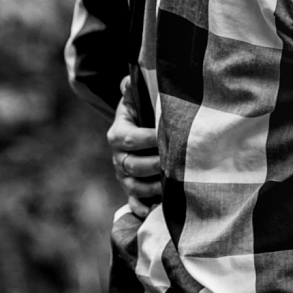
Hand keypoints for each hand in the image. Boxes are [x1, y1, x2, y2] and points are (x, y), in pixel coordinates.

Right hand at [106, 79, 162, 215]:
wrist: (138, 127)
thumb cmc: (143, 110)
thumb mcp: (137, 97)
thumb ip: (133, 88)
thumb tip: (127, 81)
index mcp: (118, 133)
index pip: (129, 138)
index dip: (148, 138)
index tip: (167, 135)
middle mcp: (118, 156)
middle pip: (132, 165)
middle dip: (153, 166)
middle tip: (173, 164)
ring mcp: (124, 174)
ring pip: (134, 185)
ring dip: (152, 188)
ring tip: (171, 186)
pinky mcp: (131, 189)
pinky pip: (133, 201)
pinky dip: (141, 207)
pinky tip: (151, 211)